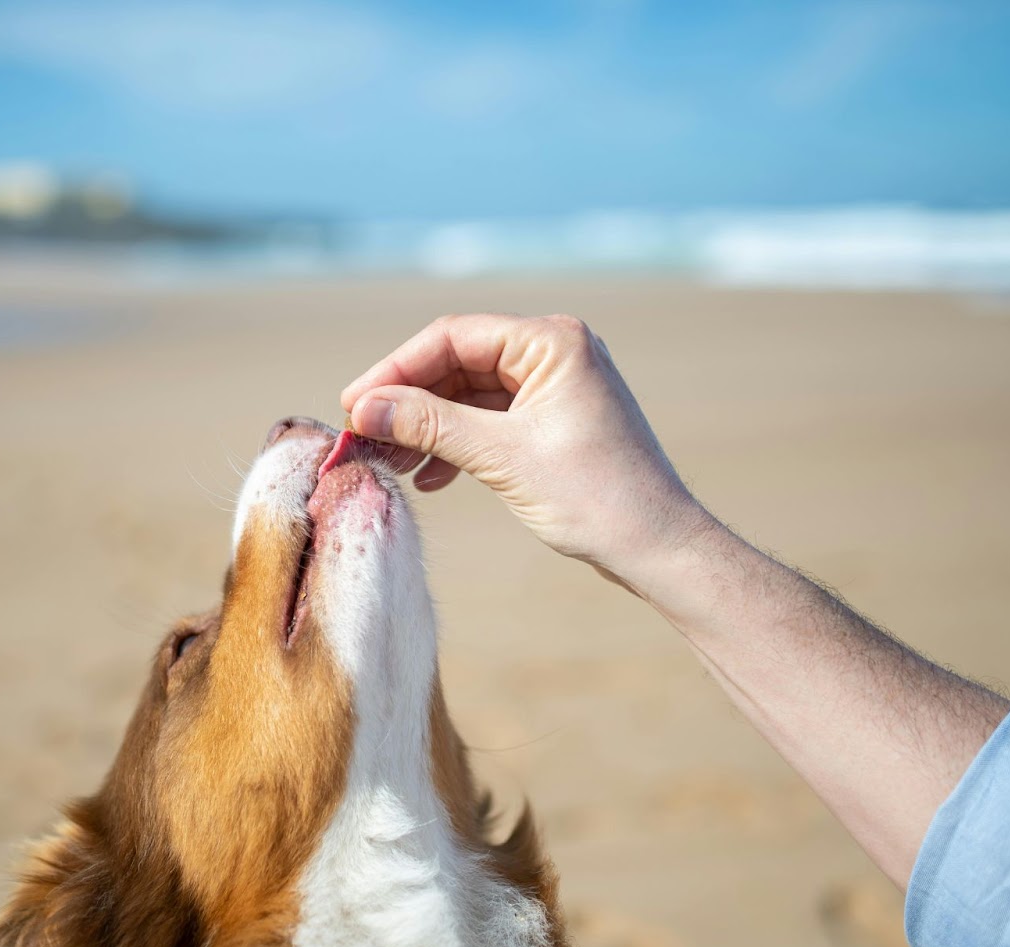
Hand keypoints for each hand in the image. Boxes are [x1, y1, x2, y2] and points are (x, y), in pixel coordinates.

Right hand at [340, 313, 705, 584]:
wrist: (656, 545)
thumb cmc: (594, 496)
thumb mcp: (502, 457)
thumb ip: (430, 425)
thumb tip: (364, 409)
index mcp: (552, 341)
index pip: (452, 337)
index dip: (396, 370)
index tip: (353, 405)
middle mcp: (555, 351)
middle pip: (457, 363)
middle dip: (408, 402)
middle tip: (363, 437)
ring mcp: (555, 386)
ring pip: (469, 395)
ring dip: (428, 427)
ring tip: (392, 462)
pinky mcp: (552, 420)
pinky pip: (490, 420)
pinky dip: (457, 444)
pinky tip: (431, 478)